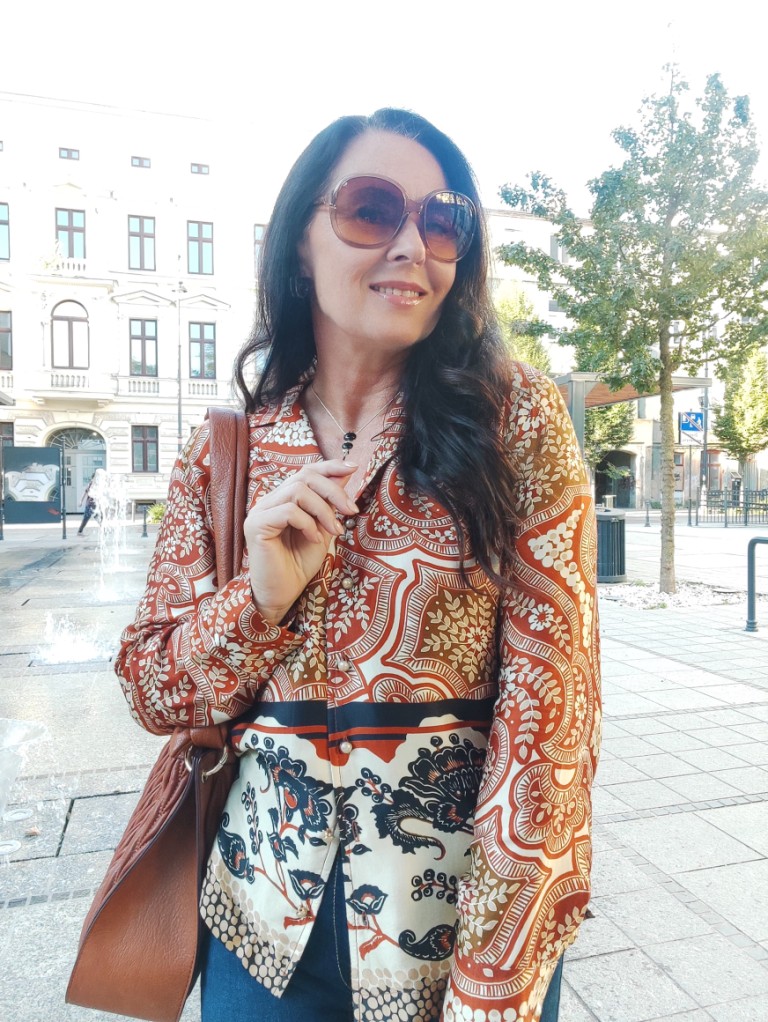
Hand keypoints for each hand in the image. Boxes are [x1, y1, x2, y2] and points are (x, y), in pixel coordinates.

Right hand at [243, 460, 357, 623]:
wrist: (283, 594)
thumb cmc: (300, 565)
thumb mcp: (323, 528)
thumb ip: (329, 502)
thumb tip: (346, 472)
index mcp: (283, 499)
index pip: (306, 472)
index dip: (330, 466)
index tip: (353, 467)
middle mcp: (269, 500)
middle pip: (304, 476)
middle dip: (333, 491)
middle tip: (351, 511)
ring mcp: (260, 511)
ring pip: (297, 491)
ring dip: (323, 510)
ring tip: (333, 531)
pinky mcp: (256, 525)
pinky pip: (288, 511)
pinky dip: (307, 523)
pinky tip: (314, 539)